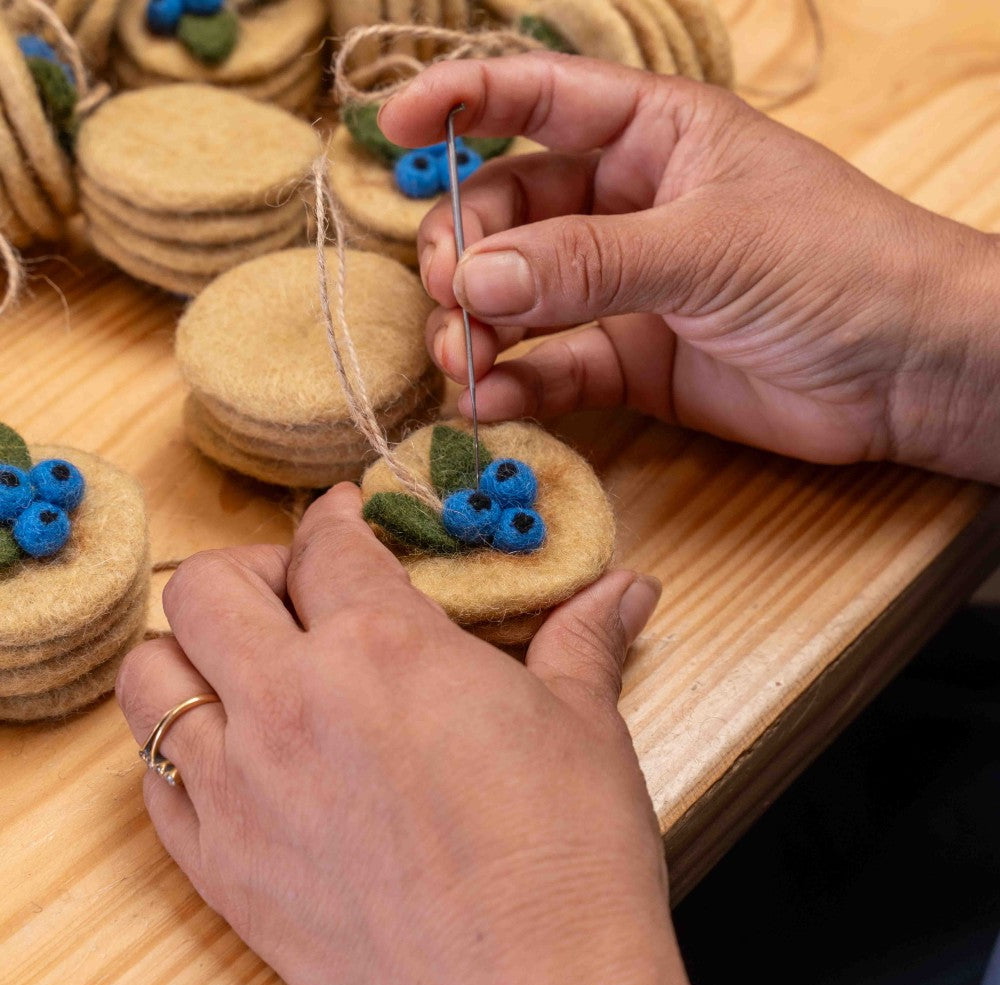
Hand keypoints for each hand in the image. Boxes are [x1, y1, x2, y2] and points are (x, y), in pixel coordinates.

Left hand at [117, 484, 690, 984]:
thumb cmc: (568, 856)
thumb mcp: (583, 723)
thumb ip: (586, 637)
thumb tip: (629, 587)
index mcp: (383, 648)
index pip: (323, 545)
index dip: (335, 518)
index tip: (348, 520)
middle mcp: (294, 704)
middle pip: (206, 590)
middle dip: (247, 571)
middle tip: (294, 589)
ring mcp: (245, 789)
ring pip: (149, 679)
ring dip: (191, 654)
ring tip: (247, 666)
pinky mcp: (224, 869)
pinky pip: (152, 782)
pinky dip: (179, 749)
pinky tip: (236, 754)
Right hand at [380, 54, 999, 484]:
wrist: (908, 374)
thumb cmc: (836, 267)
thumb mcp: (708, 244)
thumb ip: (587, 261)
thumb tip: (473, 279)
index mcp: (653, 134)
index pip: (537, 99)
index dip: (461, 102)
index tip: (393, 132)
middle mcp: (626, 205)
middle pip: (509, 211)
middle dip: (467, 247)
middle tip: (451, 291)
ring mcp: (625, 288)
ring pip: (521, 295)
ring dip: (480, 324)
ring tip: (461, 356)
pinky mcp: (633, 363)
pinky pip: (556, 367)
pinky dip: (519, 383)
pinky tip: (493, 400)